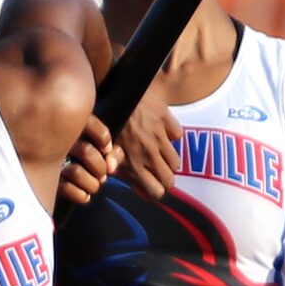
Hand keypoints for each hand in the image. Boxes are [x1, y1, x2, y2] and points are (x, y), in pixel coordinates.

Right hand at [57, 115, 120, 209]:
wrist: (61, 176)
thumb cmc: (90, 160)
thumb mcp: (104, 152)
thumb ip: (114, 154)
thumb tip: (110, 167)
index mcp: (75, 128)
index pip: (89, 123)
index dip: (102, 137)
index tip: (107, 149)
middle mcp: (61, 142)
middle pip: (86, 151)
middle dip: (100, 167)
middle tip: (103, 175)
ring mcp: (54, 161)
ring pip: (76, 172)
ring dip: (92, 184)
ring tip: (95, 186)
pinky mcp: (51, 180)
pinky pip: (65, 188)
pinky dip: (80, 195)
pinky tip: (85, 195)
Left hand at [115, 88, 181, 202]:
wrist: (112, 93)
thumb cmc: (106, 123)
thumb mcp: (106, 151)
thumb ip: (119, 169)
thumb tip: (133, 187)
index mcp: (133, 165)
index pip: (156, 192)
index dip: (154, 191)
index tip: (150, 186)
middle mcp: (150, 154)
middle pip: (170, 180)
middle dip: (164, 180)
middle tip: (156, 173)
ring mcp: (160, 137)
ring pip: (176, 161)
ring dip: (168, 160)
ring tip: (157, 153)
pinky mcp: (166, 119)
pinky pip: (178, 136)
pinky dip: (171, 135)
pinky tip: (160, 132)